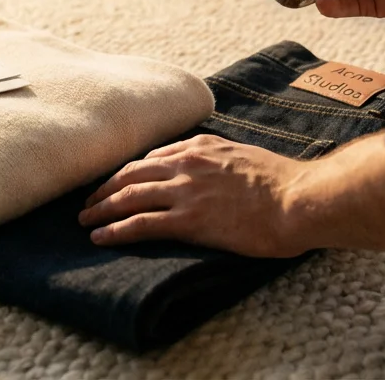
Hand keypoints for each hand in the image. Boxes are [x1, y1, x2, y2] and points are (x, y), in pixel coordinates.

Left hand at [78, 134, 308, 257]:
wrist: (299, 200)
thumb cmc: (284, 184)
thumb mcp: (246, 156)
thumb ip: (221, 160)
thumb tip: (214, 172)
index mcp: (201, 146)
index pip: (152, 157)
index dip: (129, 172)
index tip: (117, 183)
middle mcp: (187, 163)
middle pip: (131, 173)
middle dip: (105, 188)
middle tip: (88, 202)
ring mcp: (185, 191)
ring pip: (128, 197)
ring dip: (101, 209)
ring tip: (85, 221)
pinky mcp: (188, 220)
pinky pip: (140, 224)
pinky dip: (115, 230)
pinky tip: (101, 238)